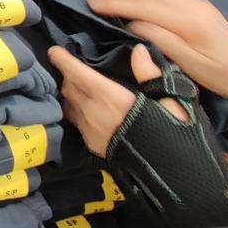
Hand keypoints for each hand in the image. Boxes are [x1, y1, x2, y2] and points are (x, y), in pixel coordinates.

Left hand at [49, 43, 185, 155]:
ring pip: (69, 104)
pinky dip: (76, 109)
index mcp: (111, 98)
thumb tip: (139, 51)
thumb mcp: (172, 102)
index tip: (54, 51)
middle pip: (69, 87)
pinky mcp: (91, 145)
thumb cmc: (173, 135)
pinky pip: (76, 120)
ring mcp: (90, 130)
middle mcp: (94, 113)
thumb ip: (150, 75)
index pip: (77, 74)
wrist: (171, 177)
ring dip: (71, 93)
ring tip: (79, 85)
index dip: (63, 60)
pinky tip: (87, 107)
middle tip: (74, 66)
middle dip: (68, 74)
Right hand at [83, 0, 227, 104]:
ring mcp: (193, 1)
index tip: (91, 0)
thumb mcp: (191, 64)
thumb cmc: (221, 75)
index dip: (116, 1)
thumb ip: (162, 40)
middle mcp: (190, 5)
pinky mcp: (194, 4)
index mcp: (188, 21)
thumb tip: (134, 23)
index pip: (145, 6)